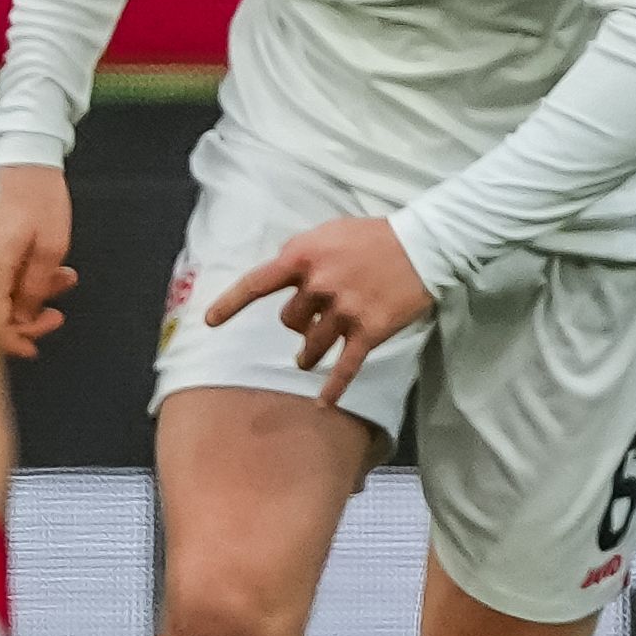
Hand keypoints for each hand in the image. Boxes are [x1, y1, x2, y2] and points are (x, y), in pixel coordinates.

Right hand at [0, 162, 78, 358]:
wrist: (25, 155)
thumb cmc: (38, 194)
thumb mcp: (50, 246)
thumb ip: (35, 287)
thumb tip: (26, 320)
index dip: (11, 341)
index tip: (34, 345)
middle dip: (29, 319)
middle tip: (56, 314)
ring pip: (0, 294)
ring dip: (34, 295)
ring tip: (64, 279)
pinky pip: (0, 275)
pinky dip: (25, 278)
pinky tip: (50, 269)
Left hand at [201, 213, 434, 409]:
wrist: (425, 244)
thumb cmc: (375, 236)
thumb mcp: (330, 231)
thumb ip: (301, 252)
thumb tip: (281, 275)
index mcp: (304, 256)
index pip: (257, 283)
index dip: (230, 304)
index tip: (210, 322)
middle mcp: (319, 285)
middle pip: (289, 320)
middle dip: (298, 322)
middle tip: (314, 318)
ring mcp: (344, 309)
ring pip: (310, 345)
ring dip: (308, 354)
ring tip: (309, 357)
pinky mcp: (369, 330)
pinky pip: (345, 366)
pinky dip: (334, 388)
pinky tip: (324, 405)